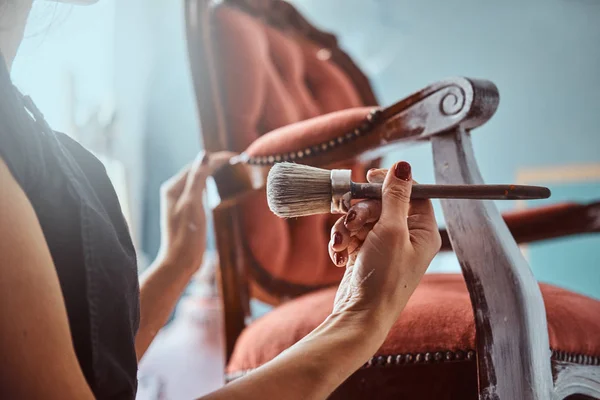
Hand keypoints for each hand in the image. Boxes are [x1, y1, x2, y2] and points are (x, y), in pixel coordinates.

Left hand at [156, 151, 231, 272]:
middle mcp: (174, 192)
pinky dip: (210, 184)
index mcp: (173, 188)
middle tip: (235, 160)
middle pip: (197, 171)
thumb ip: (197, 179)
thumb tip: (204, 156)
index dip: (215, 159)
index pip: (197, 166)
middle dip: (215, 164)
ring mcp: (180, 202)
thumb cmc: (186, 235)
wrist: (180, 262)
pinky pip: (199, 191)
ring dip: (213, 172)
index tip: (234, 156)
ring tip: (229, 167)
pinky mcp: (187, 211)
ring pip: (198, 180)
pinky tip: (216, 185)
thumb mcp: (192, 204)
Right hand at [328, 161, 440, 333]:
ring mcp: (384, 246)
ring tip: (343, 243)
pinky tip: (340, 255)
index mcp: (423, 230)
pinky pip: (352, 235)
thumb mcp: (390, 230)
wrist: (360, 315)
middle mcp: (406, 237)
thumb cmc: (383, 276)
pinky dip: (343, 242)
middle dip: (361, 211)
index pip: (412, 193)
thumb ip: (394, 197)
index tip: (369, 178)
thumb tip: (403, 166)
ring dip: (347, 227)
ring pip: (362, 218)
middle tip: (351, 219)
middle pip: (382, 204)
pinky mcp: (365, 255)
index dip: (391, 184)